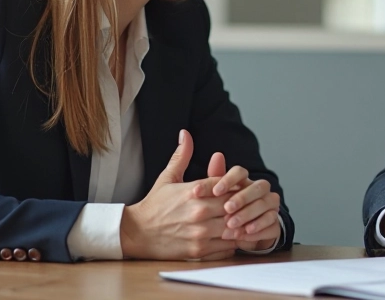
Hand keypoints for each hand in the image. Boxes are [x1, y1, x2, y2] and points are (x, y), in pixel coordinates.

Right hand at [119, 130, 237, 260]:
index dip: (237, 185)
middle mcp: (199, 211)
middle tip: (247, 204)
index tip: (240, 188)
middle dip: (243, 204)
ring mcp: (200, 232)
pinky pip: (227, 246)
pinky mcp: (199, 250)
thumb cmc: (155, 205)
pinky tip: (233, 236)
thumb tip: (185, 133)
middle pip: (235, 205)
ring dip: (241, 223)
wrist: (136, 233)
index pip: (227, 184)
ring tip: (243, 220)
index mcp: (194, 190)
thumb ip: (181, 156)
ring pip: (235, 226)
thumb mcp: (167, 177)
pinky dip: (234, 241)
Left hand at [201, 152, 280, 250]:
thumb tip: (217, 155)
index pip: (240, 172)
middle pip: (257, 187)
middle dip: (242, 198)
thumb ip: (213, 181)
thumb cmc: (228, 212)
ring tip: (232, 224)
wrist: (242, 234)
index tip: (215, 191)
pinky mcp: (275, 221)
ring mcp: (270, 205)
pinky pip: (271, 221)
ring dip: (247, 214)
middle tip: (227, 208)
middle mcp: (260, 190)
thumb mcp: (216, 198)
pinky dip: (257, 227)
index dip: (228, 179)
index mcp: (244, 181)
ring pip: (264, 204)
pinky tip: (245, 233)